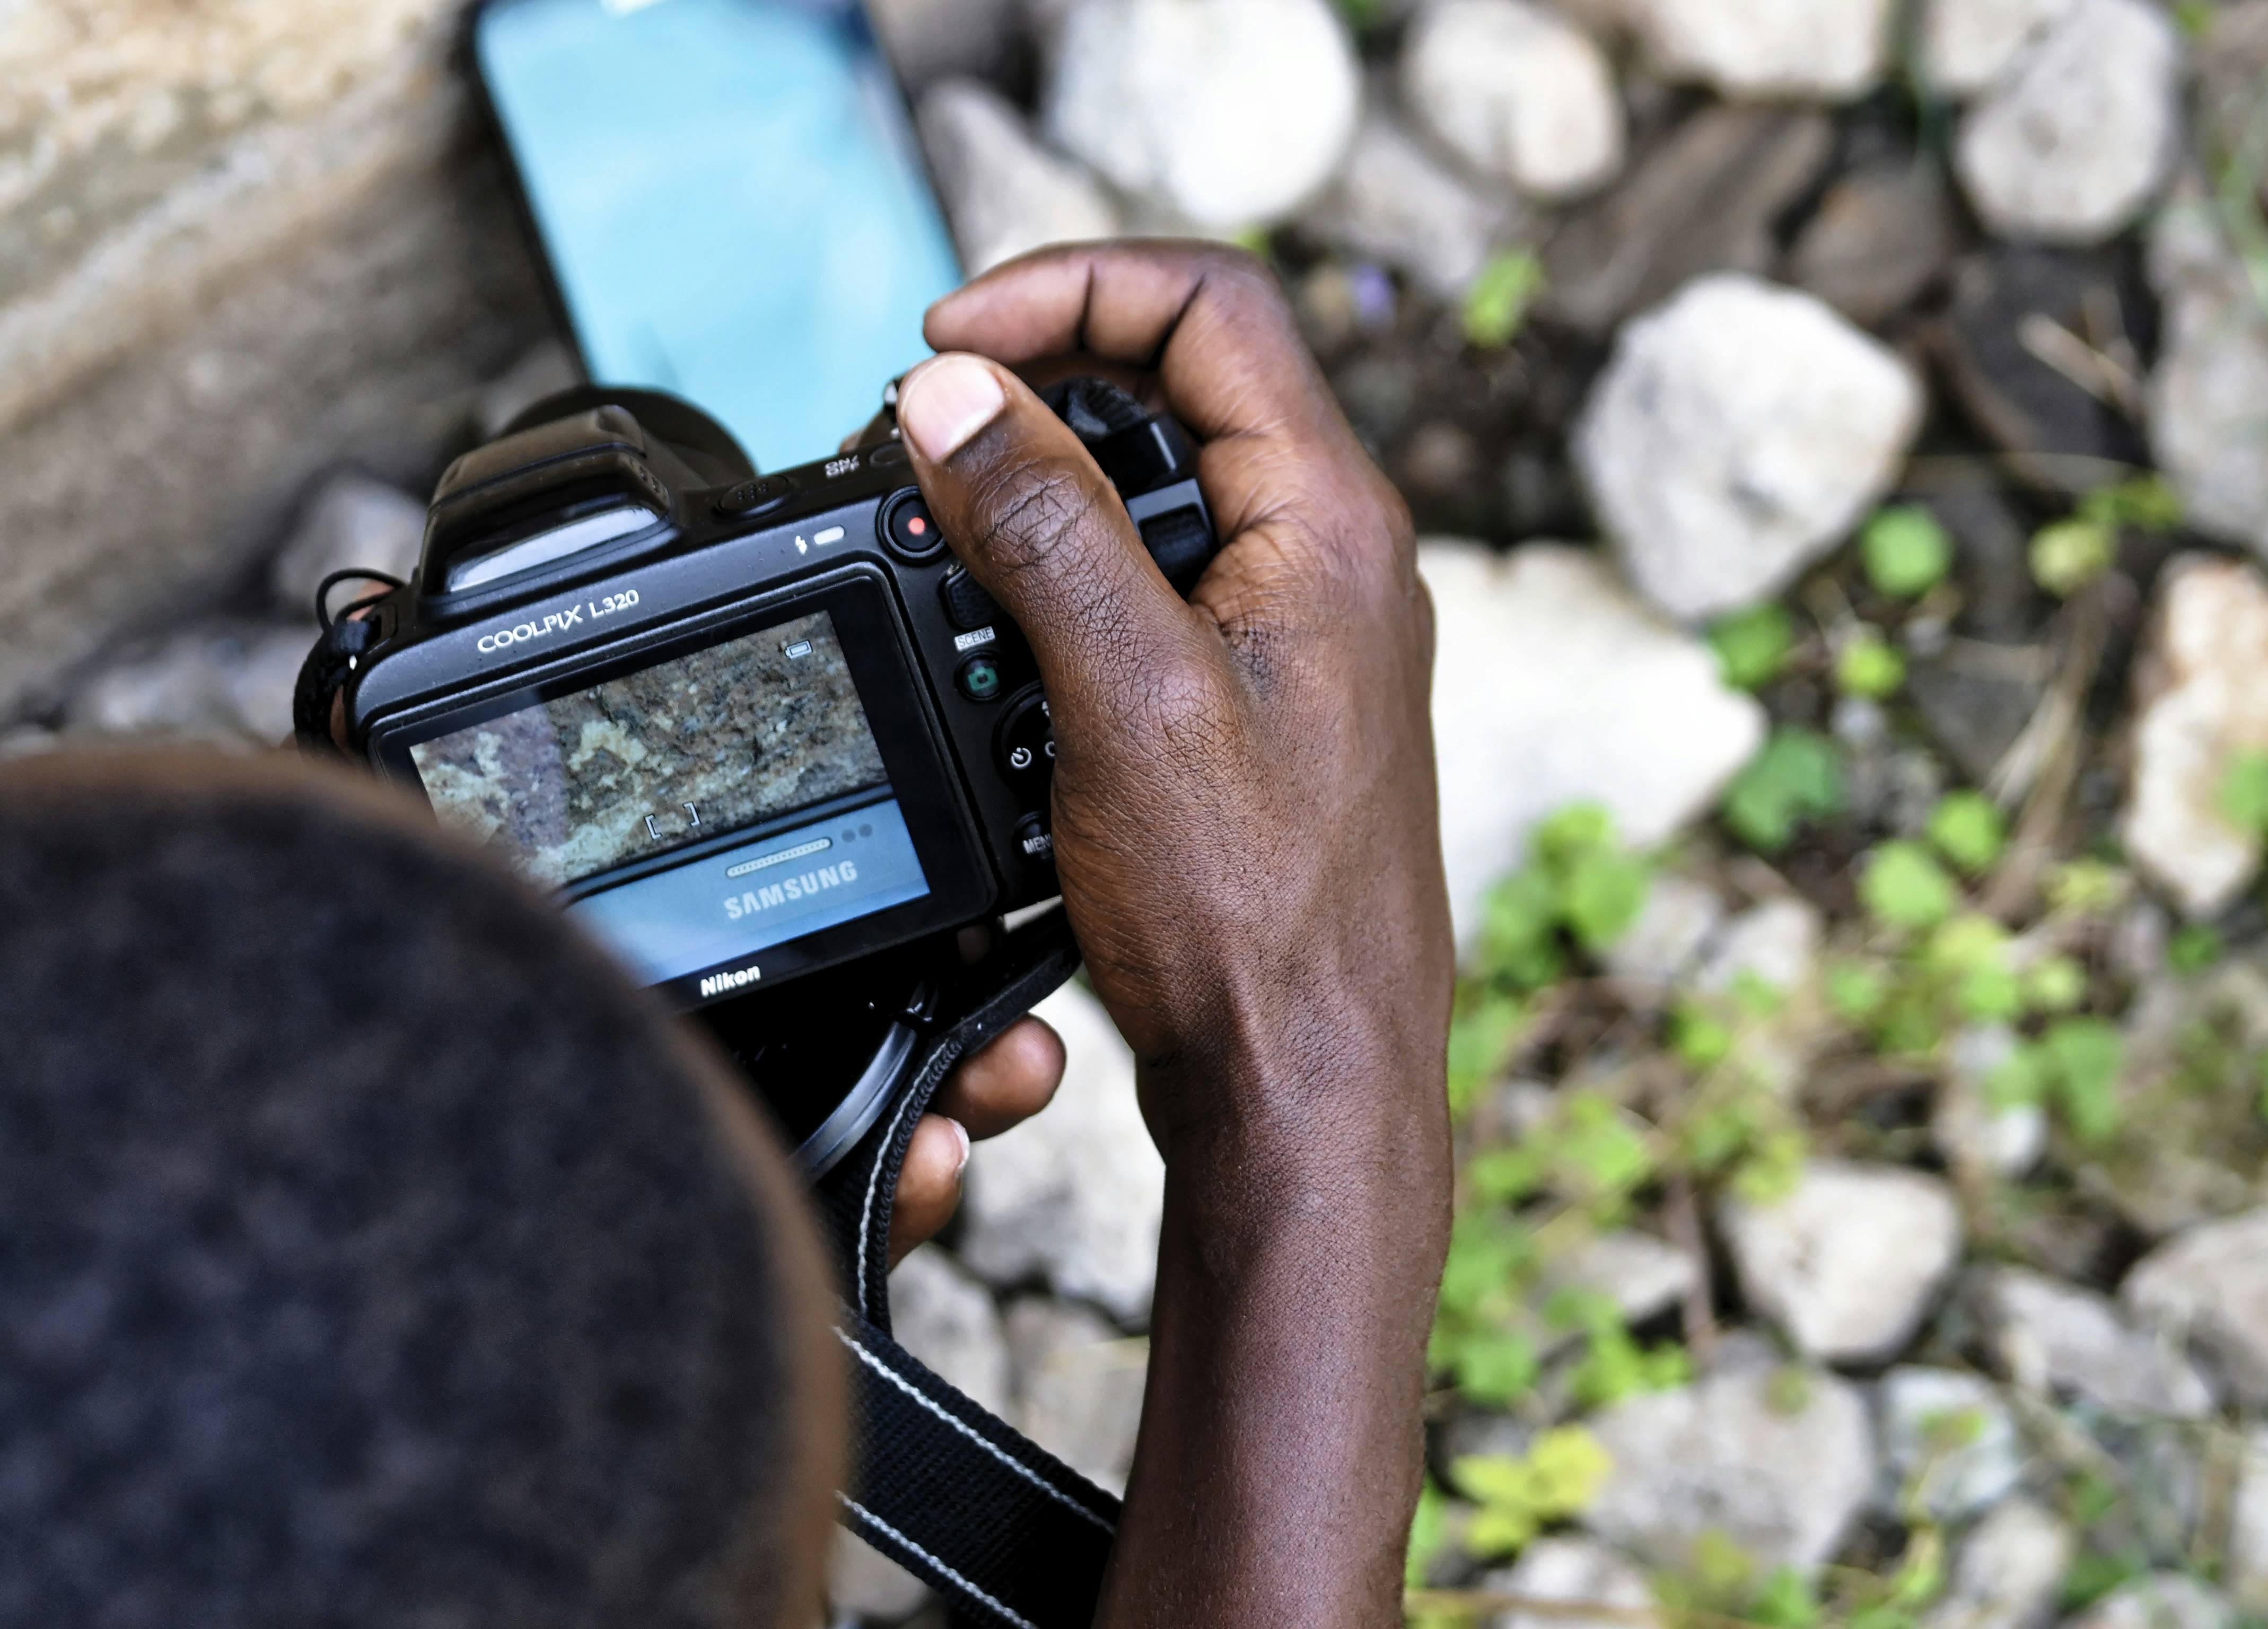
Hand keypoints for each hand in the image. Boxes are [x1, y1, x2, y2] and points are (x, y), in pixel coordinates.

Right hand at [897, 243, 1453, 1628]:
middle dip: (1048, 379)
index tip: (949, 342)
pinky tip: (1006, 634)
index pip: (1213, 306)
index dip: (1071, 289)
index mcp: (1331, 522)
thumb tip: (956, 395)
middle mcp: (1334, 560)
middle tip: (932, 425)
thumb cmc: (1251, 919)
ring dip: (1051, 485)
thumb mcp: (1123, 696)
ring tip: (949, 525)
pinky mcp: (1265, 700)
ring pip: (1170, 487)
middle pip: (1189, 382)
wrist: (1307, 1085)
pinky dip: (1074, 579)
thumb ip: (1040, 528)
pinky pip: (1165, 585)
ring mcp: (1305, 631)